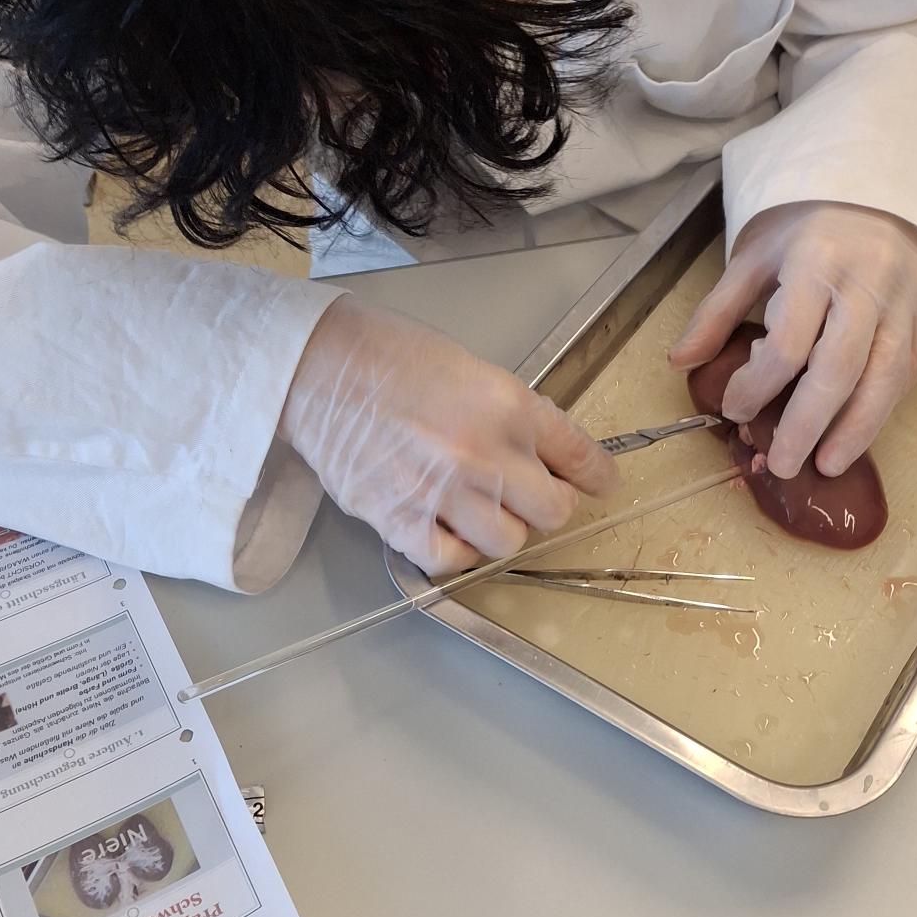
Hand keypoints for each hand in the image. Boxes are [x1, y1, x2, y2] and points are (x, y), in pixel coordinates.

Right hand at [280, 296, 615, 574]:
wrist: (316, 367)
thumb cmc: (387, 355)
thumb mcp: (470, 368)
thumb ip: (510, 414)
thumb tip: (538, 455)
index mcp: (510, 405)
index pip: (580, 456)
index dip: (596, 476)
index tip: (600, 484)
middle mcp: (486, 454)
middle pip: (553, 511)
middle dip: (545, 505)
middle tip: (525, 496)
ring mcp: (444, 492)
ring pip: (508, 543)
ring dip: (499, 530)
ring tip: (477, 510)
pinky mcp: (401, 520)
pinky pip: (450, 561)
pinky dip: (454, 552)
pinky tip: (444, 529)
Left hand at [669, 202, 916, 478]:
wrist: (883, 198)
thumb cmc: (809, 232)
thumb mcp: (755, 259)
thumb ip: (718, 312)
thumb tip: (679, 362)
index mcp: (817, 264)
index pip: (788, 341)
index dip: (758, 384)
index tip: (734, 410)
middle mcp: (868, 285)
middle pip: (838, 368)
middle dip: (806, 424)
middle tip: (780, 464)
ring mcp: (904, 305)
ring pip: (883, 378)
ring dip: (855, 431)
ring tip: (826, 466)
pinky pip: (906, 375)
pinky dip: (881, 411)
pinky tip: (855, 437)